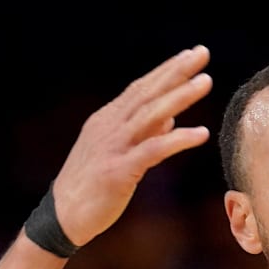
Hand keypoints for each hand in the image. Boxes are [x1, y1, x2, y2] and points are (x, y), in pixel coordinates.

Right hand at [51, 45, 213, 245]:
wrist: (63, 216)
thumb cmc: (91, 186)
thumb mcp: (116, 153)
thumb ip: (141, 134)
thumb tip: (168, 119)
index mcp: (108, 120)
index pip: (141, 88)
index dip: (166, 70)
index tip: (190, 54)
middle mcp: (110, 127)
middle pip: (147, 92)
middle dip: (176, 71)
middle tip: (201, 52)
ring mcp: (113, 147)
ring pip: (151, 114)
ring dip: (180, 96)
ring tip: (205, 81)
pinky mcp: (119, 171)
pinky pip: (153, 150)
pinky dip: (178, 140)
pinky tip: (201, 133)